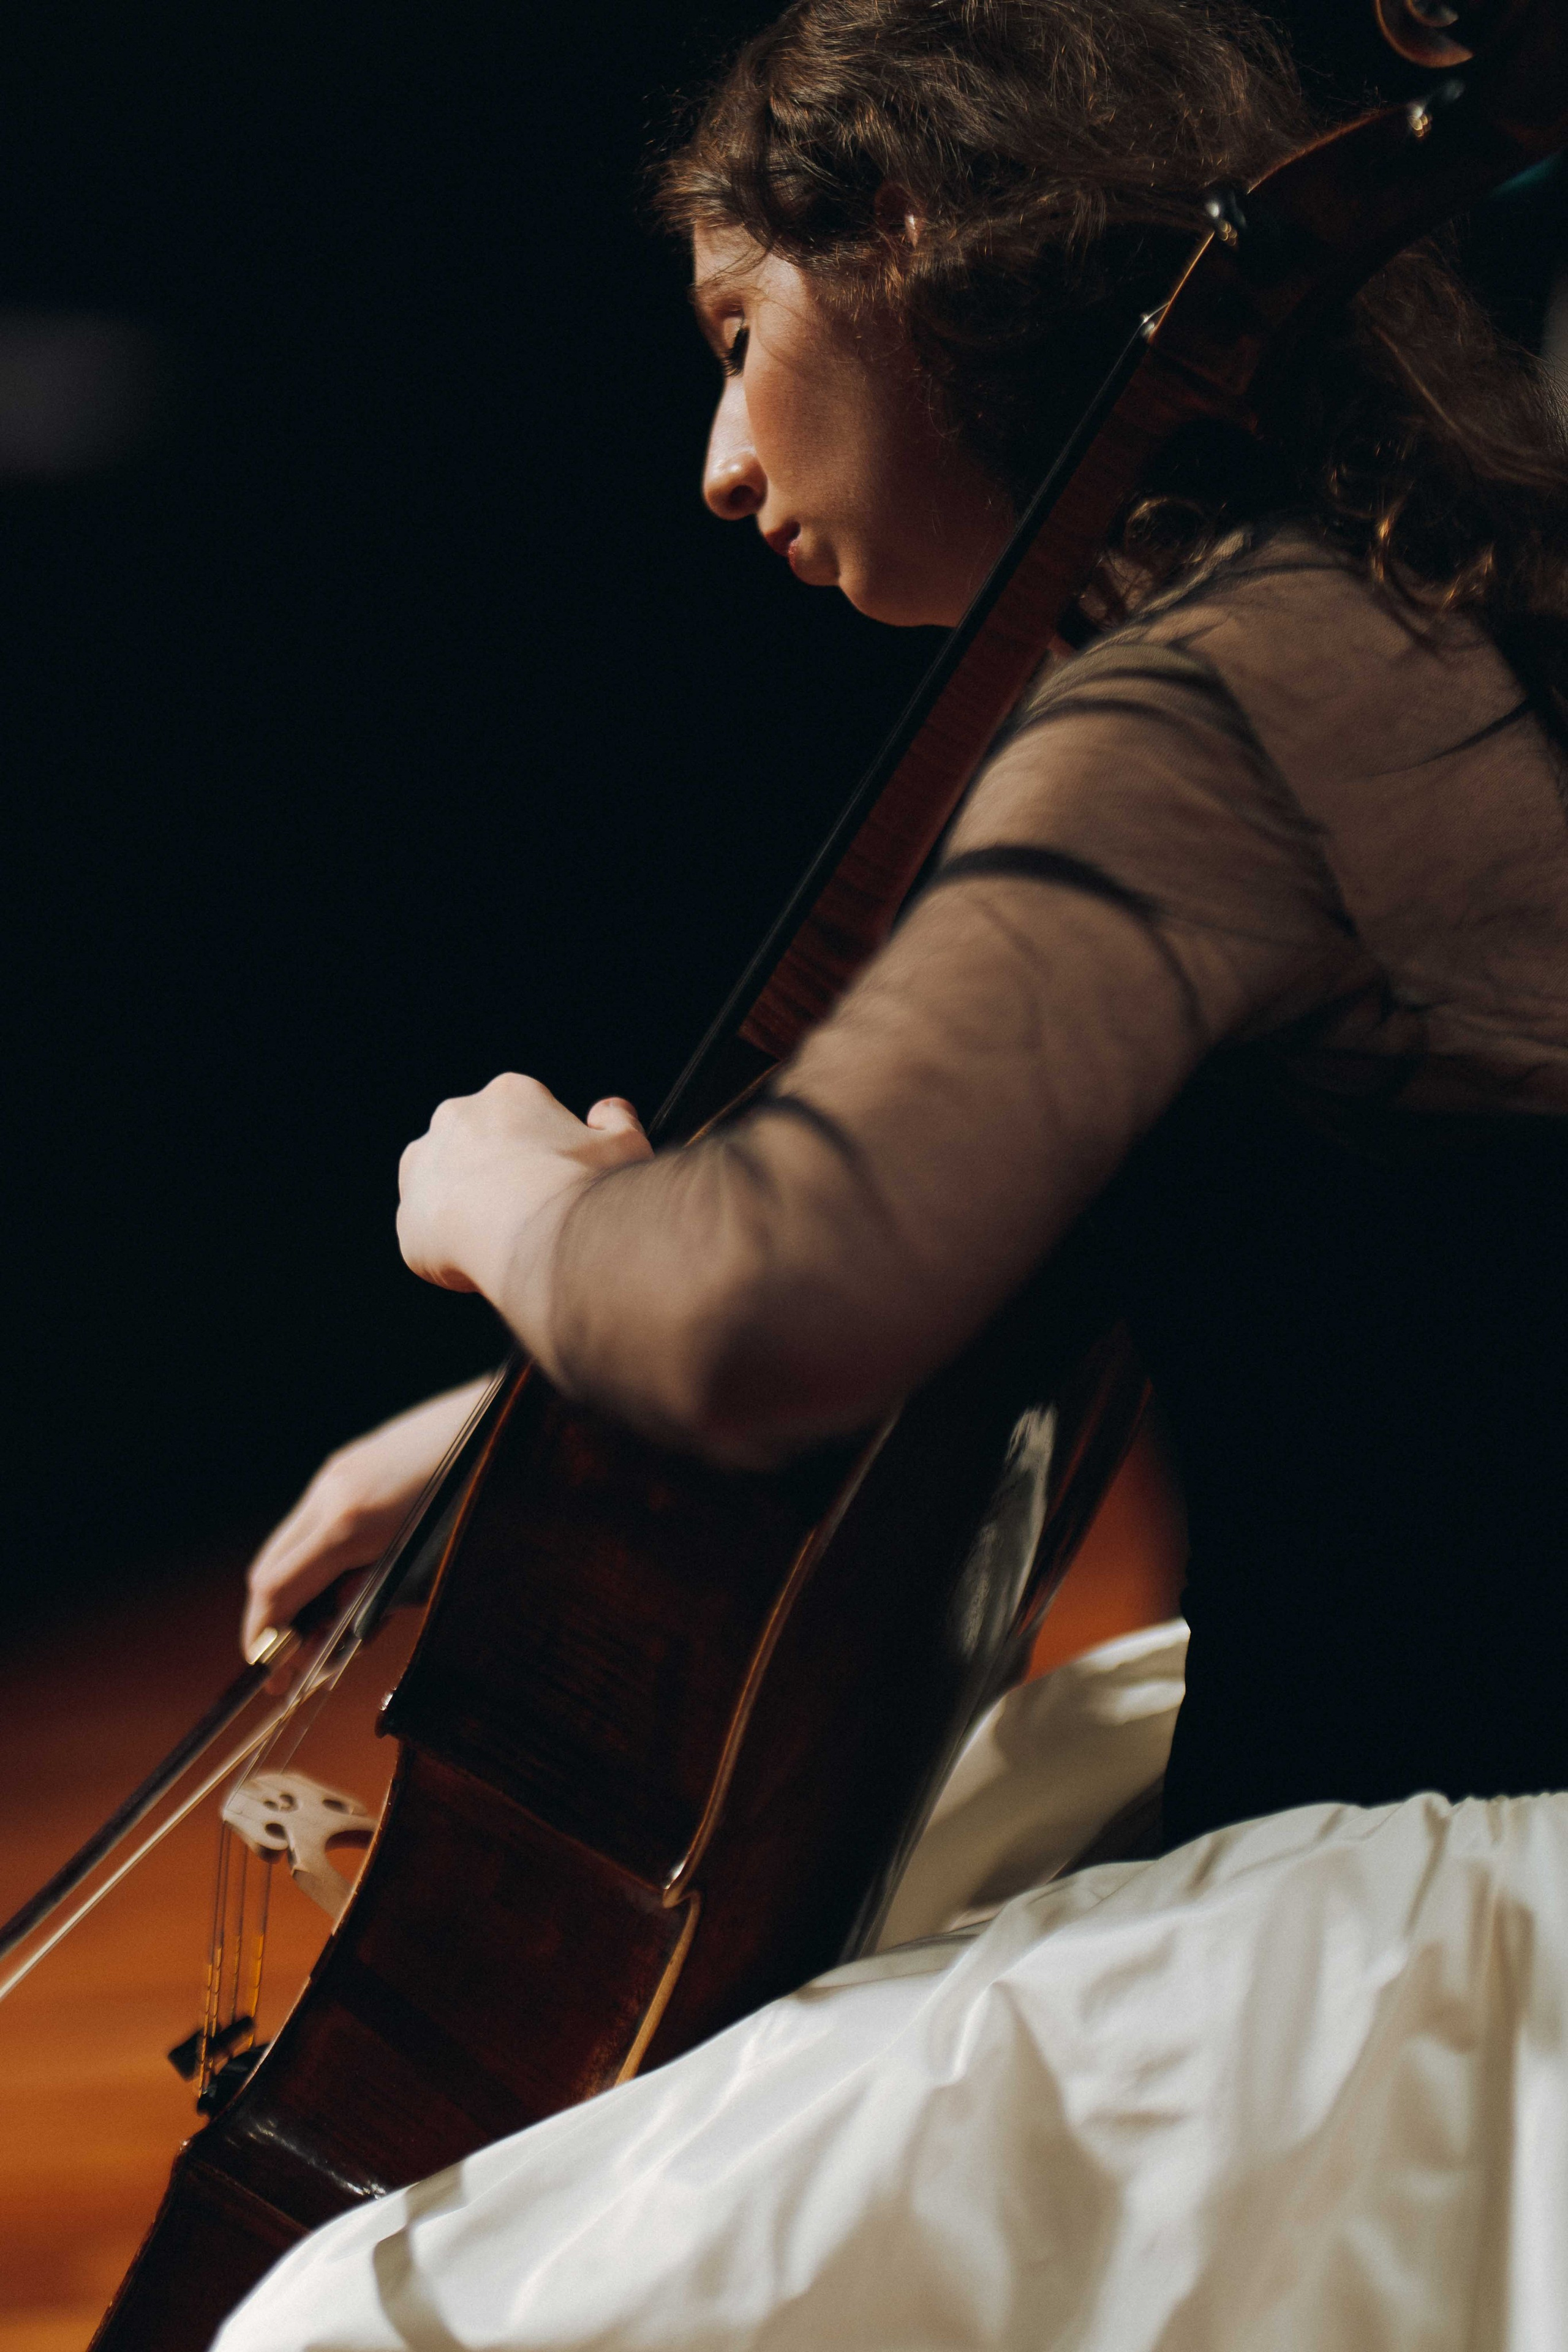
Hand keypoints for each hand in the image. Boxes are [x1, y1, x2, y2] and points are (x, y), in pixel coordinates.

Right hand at [241, 1376, 491, 1674]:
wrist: (503, 1420)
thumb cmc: (480, 1497)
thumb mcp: (431, 1566)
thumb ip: (375, 1600)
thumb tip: (334, 1631)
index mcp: (349, 1524)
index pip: (275, 1589)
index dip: (264, 1636)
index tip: (271, 1672)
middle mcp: (330, 1493)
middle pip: (268, 1568)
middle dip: (271, 1618)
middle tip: (292, 1658)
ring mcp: (337, 1472)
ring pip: (288, 1543)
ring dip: (294, 1587)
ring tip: (323, 1624)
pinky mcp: (350, 1461)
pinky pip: (313, 1519)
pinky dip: (314, 1556)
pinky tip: (344, 1578)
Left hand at [396, 1076, 652, 1339]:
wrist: (541, 1238)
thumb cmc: (586, 1190)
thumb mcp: (625, 1147)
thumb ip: (617, 1121)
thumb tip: (608, 1111)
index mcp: (510, 1096)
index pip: (519, 1122)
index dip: (540, 1157)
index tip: (553, 1186)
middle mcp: (458, 1117)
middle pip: (474, 1148)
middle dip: (495, 1178)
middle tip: (527, 1216)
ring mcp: (425, 1164)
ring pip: (443, 1188)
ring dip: (464, 1209)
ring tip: (502, 1243)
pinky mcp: (408, 1217)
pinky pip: (427, 1236)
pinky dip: (450, 1252)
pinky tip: (483, 1266)